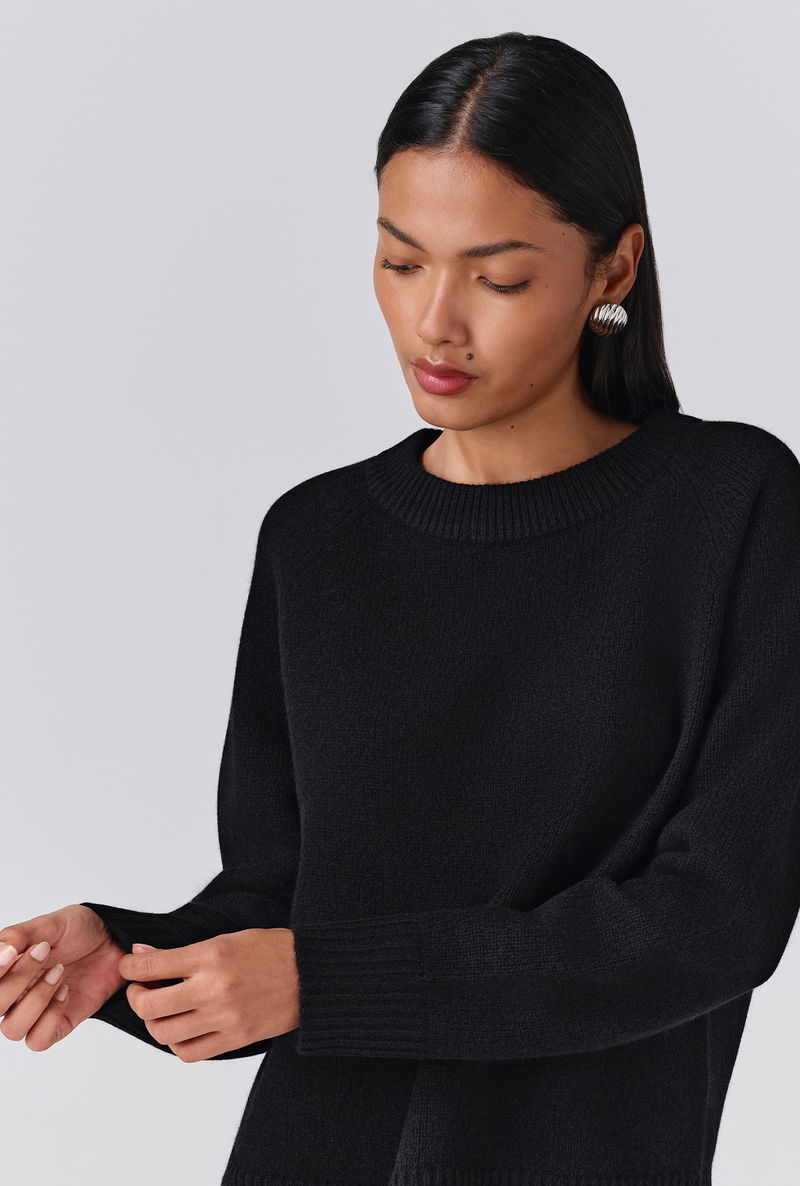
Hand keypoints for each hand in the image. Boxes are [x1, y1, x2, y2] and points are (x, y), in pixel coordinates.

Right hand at [0, 904, 126, 1050]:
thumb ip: (20, 934)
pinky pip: (38, 1040)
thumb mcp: (51, 924)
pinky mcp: (57, 1024)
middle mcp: (15, 994)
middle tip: (43, 952)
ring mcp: (34, 1012)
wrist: (113, 941)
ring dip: (36, 1000)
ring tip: (59, 973)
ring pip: (12, 1029)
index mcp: (7, 969)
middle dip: (16, 980)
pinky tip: (66, 991)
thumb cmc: (79, 931)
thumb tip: (0, 948)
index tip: (12, 952)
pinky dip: (50, 1017)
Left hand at [117, 927, 298, 1060]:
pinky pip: (189, 1053)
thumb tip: (144, 955)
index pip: (152, 967)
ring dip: (155, 1023)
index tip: (128, 967)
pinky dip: (177, 1044)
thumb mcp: (226, 938)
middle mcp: (213, 988)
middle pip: (150, 1006)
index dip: (130, 968)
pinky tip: (183, 1028)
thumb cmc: (271, 951)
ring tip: (162, 1010)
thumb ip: (184, 951)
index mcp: (211, 955)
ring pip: (164, 1033)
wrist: (311, 974)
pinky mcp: (233, 1040)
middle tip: (142, 990)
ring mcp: (223, 1018)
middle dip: (137, 998)